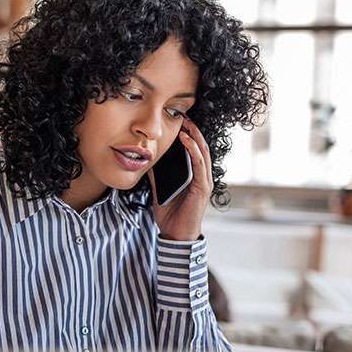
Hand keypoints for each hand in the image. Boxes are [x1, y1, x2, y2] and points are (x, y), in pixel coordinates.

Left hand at [147, 117, 212, 241]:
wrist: (175, 235)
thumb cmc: (170, 215)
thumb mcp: (159, 191)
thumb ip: (156, 176)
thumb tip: (147, 161)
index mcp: (194, 177)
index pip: (194, 151)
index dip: (189, 136)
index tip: (180, 122)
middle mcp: (203, 177)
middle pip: (201, 148)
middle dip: (194, 131)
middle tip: (184, 116)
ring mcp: (204, 182)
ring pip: (202, 153)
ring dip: (195, 136)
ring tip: (186, 123)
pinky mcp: (202, 188)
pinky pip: (199, 165)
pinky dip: (193, 151)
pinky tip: (187, 140)